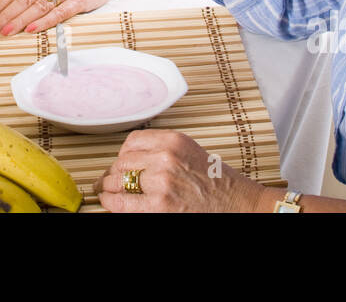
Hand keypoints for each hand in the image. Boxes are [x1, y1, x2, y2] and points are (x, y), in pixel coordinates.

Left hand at [94, 129, 269, 212]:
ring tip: (105, 193)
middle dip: (112, 173)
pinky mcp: (159, 205)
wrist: (240, 205)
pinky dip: (112, 203)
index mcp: (173, 140)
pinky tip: (111, 203)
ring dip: (108, 188)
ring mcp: (161, 181)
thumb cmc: (219, 183)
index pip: (132, 141)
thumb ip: (163, 152)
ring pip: (118, 180)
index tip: (118, 163)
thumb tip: (131, 162)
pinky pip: (122, 203)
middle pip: (122, 161)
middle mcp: (166, 157)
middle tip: (106, 181)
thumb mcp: (191, 153)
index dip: (121, 155)